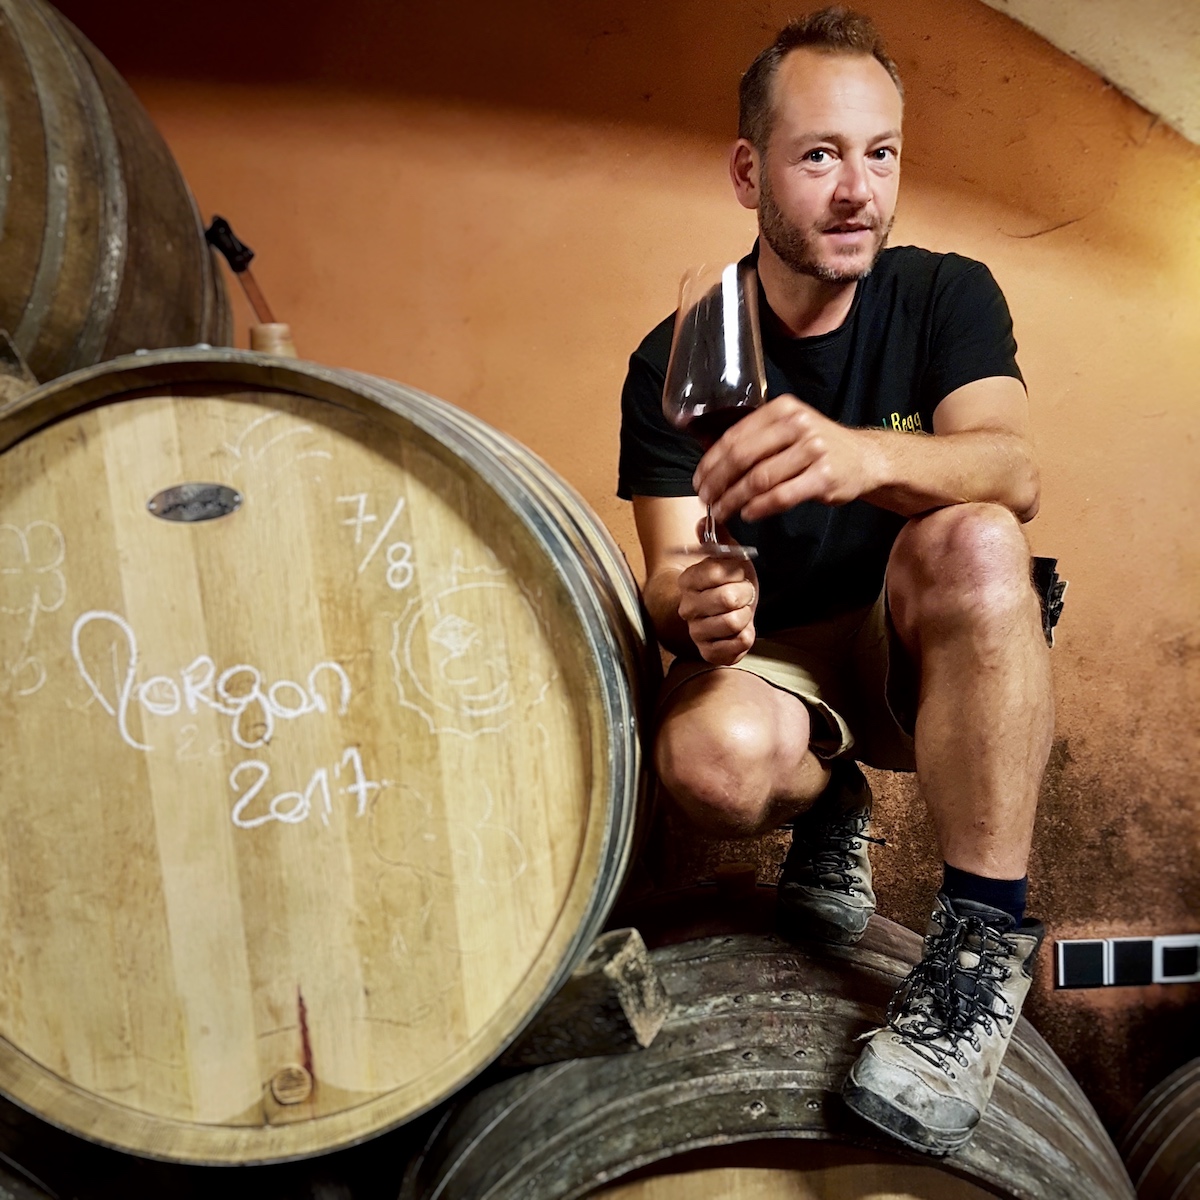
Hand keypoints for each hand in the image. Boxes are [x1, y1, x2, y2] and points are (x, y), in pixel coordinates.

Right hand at [676, 526, 758, 664]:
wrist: (733, 612)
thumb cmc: (731, 582)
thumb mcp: (728, 557)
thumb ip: (717, 538)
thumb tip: (704, 521)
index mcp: (687, 581)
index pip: (716, 572)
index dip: (736, 572)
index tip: (737, 574)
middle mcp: (687, 608)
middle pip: (727, 599)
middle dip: (745, 595)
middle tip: (743, 594)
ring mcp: (696, 632)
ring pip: (734, 622)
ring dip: (746, 616)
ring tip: (741, 612)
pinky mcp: (709, 652)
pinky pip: (737, 644)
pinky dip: (746, 636)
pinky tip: (740, 630)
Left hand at [694, 395, 880, 523]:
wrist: (864, 458)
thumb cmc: (817, 447)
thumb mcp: (788, 429)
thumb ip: (755, 438)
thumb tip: (710, 458)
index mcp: (782, 410)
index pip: (735, 436)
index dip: (711, 462)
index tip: (699, 481)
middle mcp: (798, 426)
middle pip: (743, 457)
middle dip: (718, 482)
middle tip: (706, 500)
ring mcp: (813, 451)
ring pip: (760, 479)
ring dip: (734, 499)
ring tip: (722, 511)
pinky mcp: (824, 477)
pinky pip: (782, 495)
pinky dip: (760, 508)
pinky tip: (748, 514)